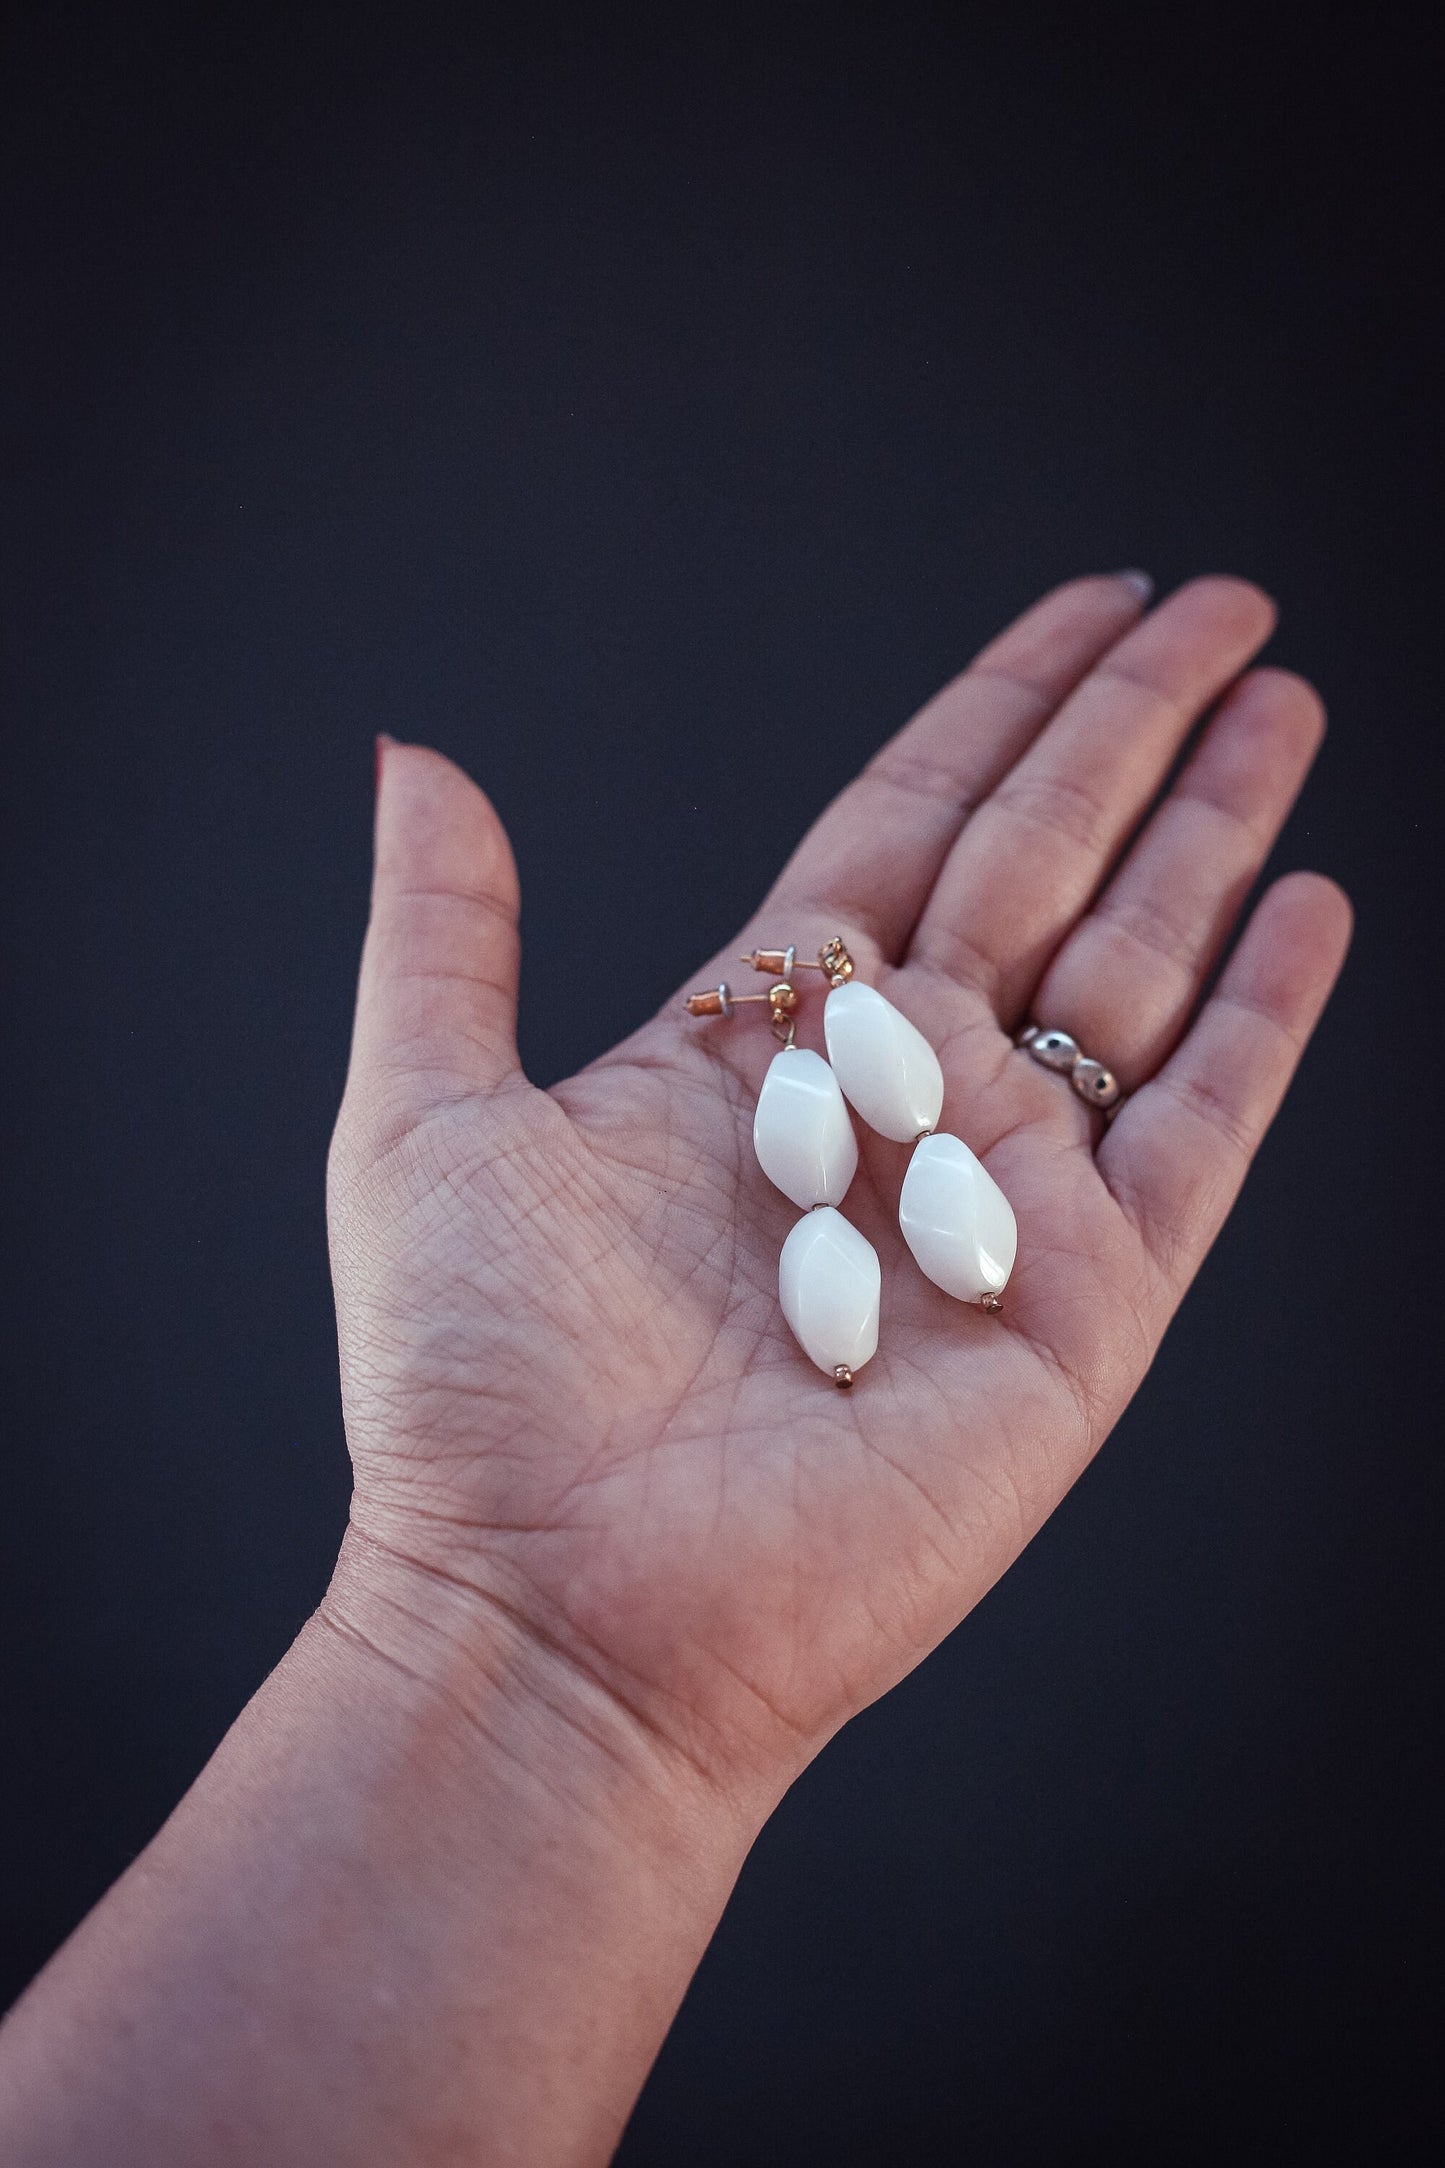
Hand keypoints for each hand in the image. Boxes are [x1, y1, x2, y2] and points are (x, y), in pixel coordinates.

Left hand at [325, 573, 1349, 1812]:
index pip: (912, 827)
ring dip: (1213, 832)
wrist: (561, 1615)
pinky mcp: (1078, 1308)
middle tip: (1222, 607)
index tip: (1085, 609)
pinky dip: (1259, 1020)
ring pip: (1136, 969)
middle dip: (1134, 729)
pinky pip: (1196, 1134)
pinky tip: (1304, 908)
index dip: (1000, 710)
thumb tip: (417, 757)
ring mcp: (998, 1197)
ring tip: (1280, 707)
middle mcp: (894, 1101)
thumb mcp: (425, 1116)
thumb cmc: (478, 1393)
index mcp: (760, 1047)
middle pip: (1044, 864)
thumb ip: (447, 929)